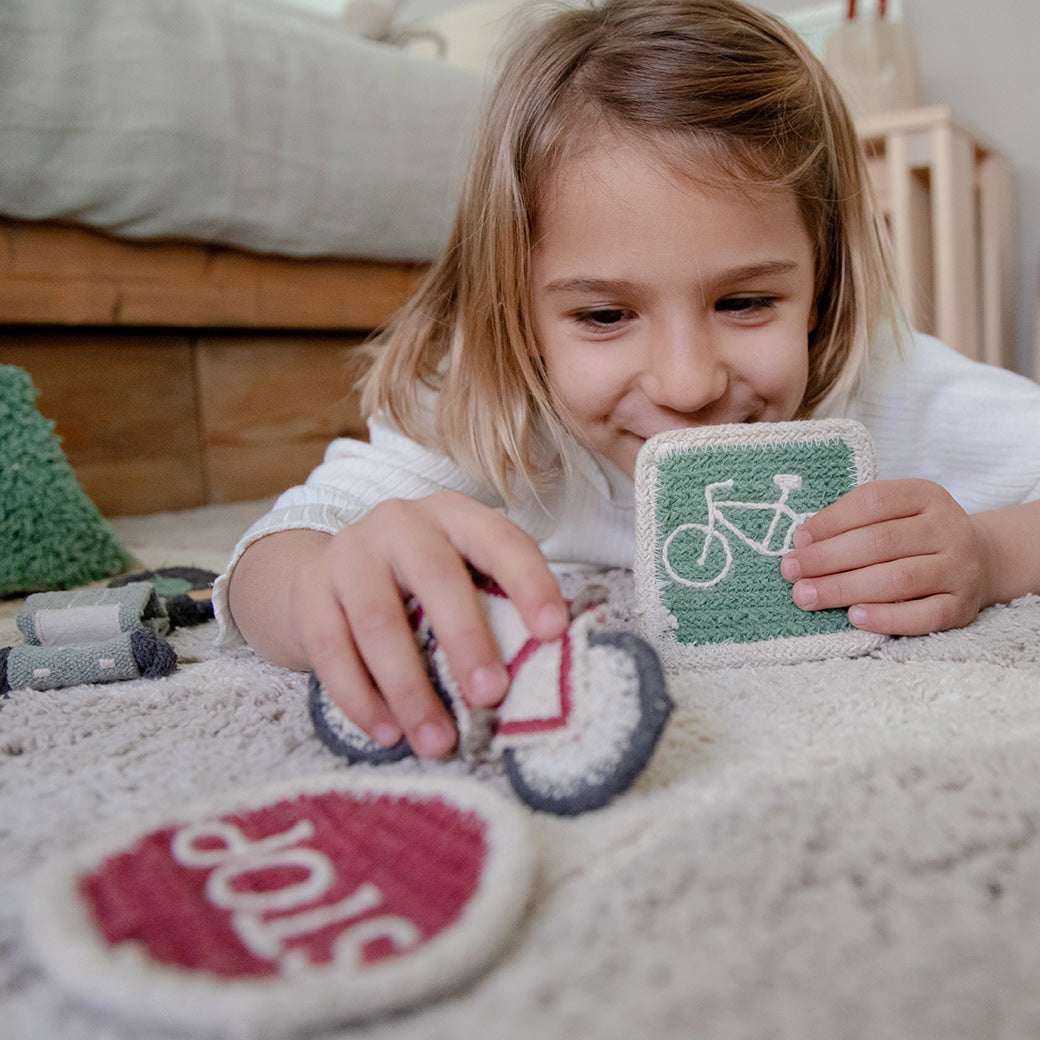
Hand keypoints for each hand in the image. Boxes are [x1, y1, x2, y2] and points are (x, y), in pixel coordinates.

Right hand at [289, 492, 568, 758]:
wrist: (328, 577)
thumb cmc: (416, 588)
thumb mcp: (458, 578)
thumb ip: (494, 608)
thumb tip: (546, 672)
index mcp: (454, 516)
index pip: (500, 540)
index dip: (529, 582)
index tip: (553, 632)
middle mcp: (401, 522)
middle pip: (436, 577)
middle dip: (466, 641)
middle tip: (490, 699)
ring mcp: (348, 551)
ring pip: (377, 620)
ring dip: (410, 688)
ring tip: (438, 741)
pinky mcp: (308, 589)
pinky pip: (330, 648)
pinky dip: (360, 698)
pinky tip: (387, 733)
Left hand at [779, 479, 992, 635]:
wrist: (983, 561)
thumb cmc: (916, 536)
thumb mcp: (895, 512)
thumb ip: (854, 520)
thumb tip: (804, 542)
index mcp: (926, 496)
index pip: (874, 502)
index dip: (831, 520)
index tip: (798, 540)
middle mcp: (948, 529)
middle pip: (880, 542)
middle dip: (827, 558)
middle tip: (789, 571)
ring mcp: (960, 568)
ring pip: (898, 580)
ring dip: (845, 589)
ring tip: (807, 596)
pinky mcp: (963, 606)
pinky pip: (925, 616)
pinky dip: (887, 617)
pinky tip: (854, 617)